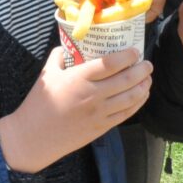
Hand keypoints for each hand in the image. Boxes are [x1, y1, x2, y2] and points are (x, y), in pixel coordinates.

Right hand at [0, 47, 151, 172]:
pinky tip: (141, 96)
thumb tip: (67, 46)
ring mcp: (99, 113)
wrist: (34, 136)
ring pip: (130, 98)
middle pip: (126, 79)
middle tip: (147, 63)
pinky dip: (137, 103)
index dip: (127, 56)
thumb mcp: (47, 74)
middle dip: (141, 70)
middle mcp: (93, 95)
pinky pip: (125, 114)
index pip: (110, 63)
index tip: (135, 51)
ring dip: (143, 86)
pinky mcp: (101, 127)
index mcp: (79, 78)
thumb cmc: (39, 103)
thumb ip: (59, 57)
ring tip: (148, 78)